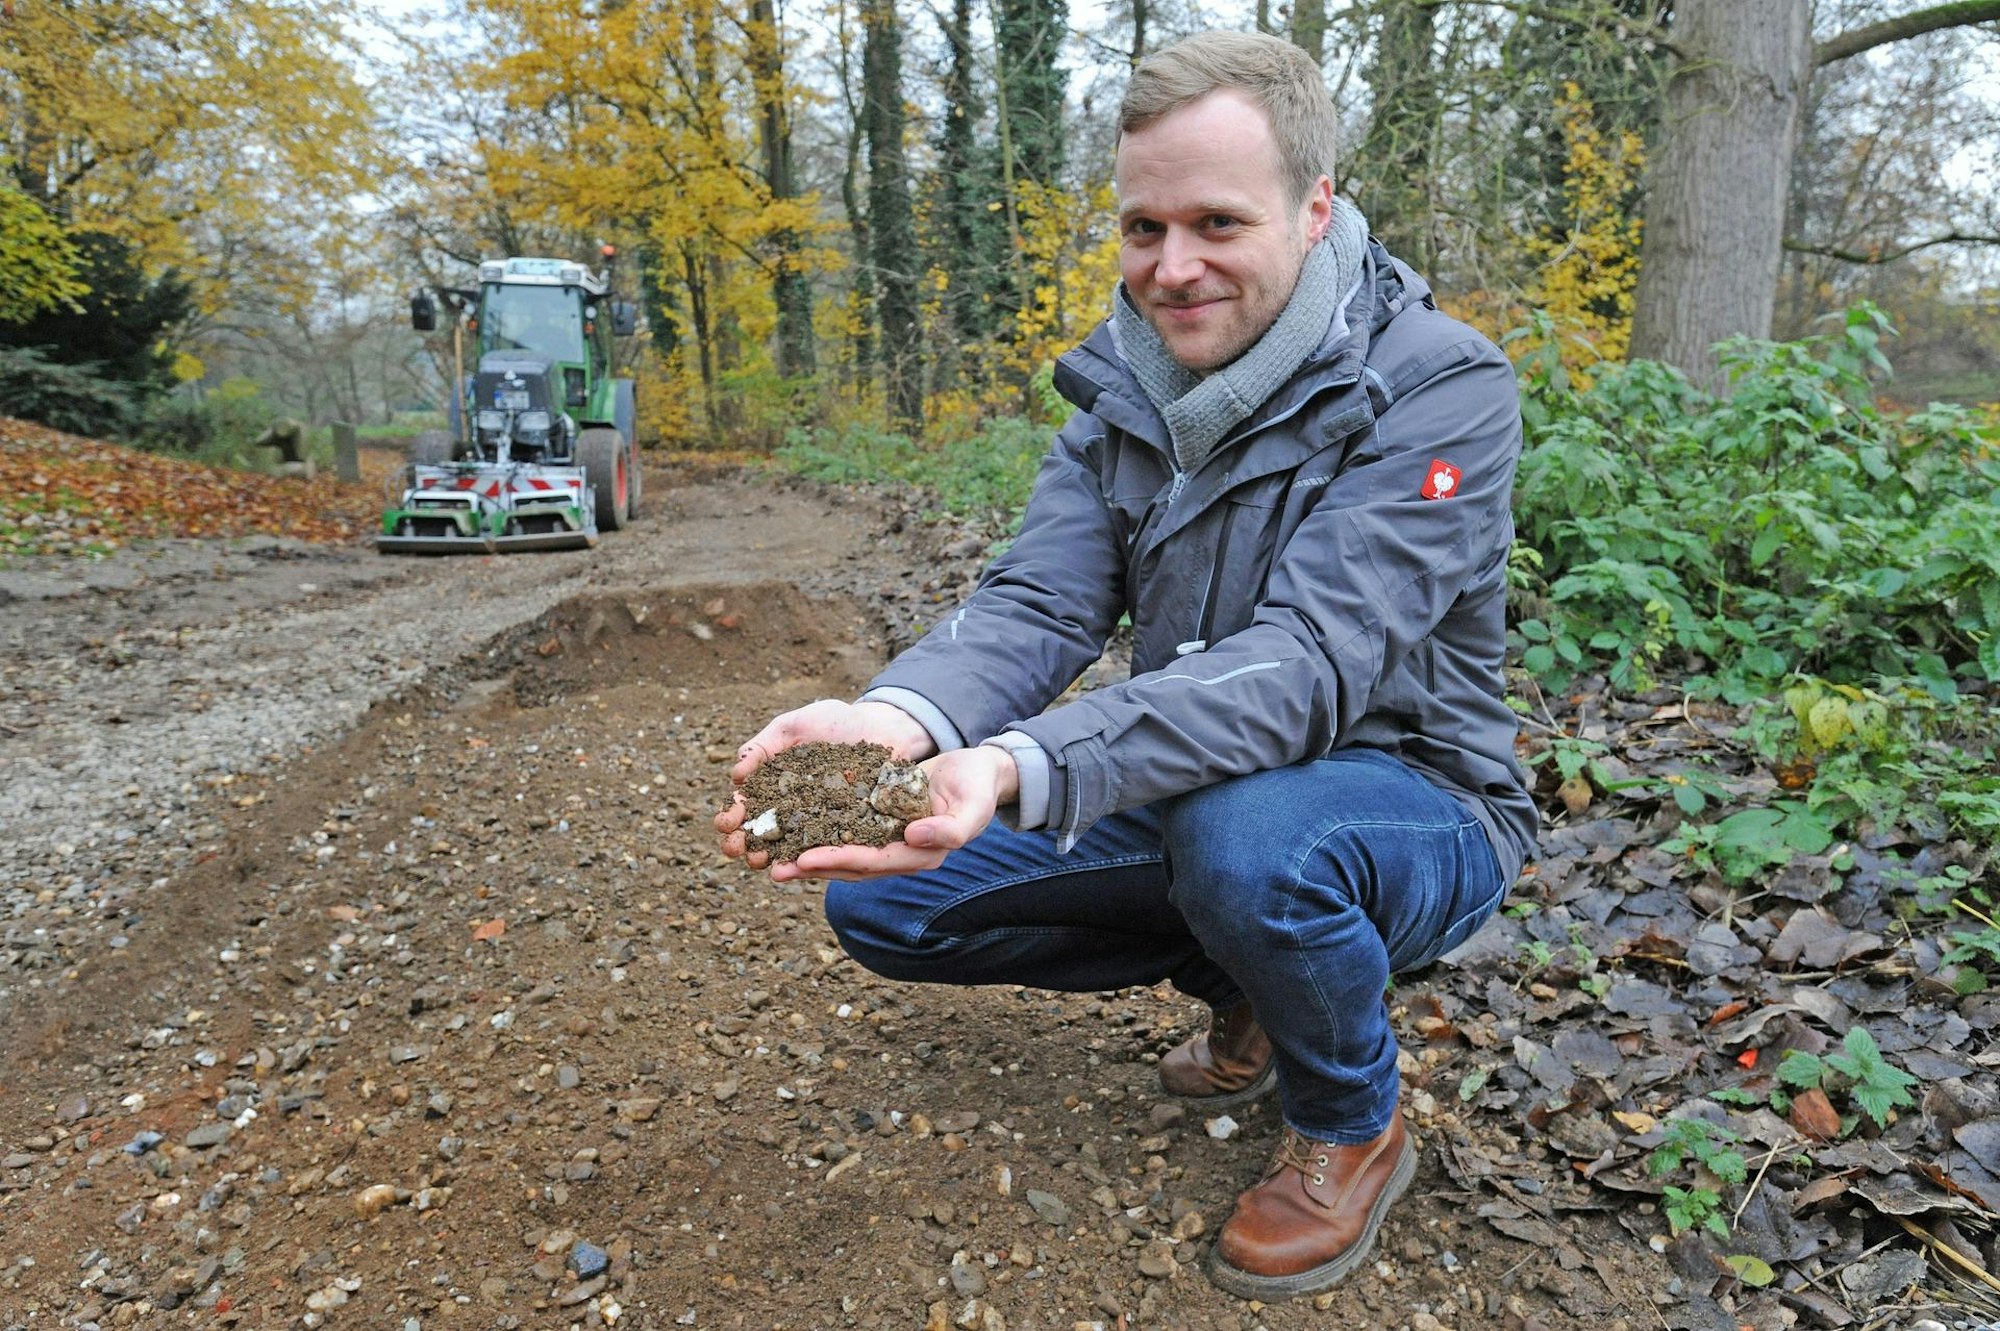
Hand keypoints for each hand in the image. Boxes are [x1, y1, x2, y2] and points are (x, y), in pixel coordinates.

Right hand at [714, 699, 938, 866]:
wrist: (883, 726)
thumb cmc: (835, 722)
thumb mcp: (794, 726)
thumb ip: (764, 747)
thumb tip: (736, 776)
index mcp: (772, 786)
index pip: (744, 806)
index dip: (730, 816)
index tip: (726, 821)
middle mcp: (791, 809)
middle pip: (760, 834)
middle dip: (741, 844)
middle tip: (735, 847)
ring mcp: (819, 823)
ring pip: (788, 848)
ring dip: (769, 859)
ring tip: (760, 861)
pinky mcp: (847, 831)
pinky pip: (827, 849)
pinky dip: (810, 859)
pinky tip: (796, 865)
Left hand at [775, 744, 1019, 882]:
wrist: (977, 770)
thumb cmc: (977, 787)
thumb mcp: (973, 806)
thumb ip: (950, 829)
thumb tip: (913, 837)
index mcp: (921, 855)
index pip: (873, 862)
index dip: (838, 861)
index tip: (805, 859)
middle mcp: (900, 853)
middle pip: (850, 866)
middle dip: (812, 867)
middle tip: (776, 868)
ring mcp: (888, 839)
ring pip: (842, 853)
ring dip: (808, 856)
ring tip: (773, 857)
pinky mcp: (878, 822)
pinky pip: (844, 831)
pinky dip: (819, 831)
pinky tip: (792, 827)